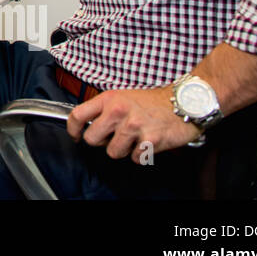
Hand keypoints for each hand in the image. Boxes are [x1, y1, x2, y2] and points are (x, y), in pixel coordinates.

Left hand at [67, 87, 201, 160]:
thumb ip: (104, 109)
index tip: (76, 136)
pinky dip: (140, 154)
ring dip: (123, 149)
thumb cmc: (153, 102)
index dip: (73, 129)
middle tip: (112, 137)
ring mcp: (134, 126)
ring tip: (134, 138)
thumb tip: (88, 124)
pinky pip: (134, 158)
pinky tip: (146, 142)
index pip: (77, 115)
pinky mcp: (150, 140)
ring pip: (113, 152)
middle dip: (101, 142)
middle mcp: (119, 112)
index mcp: (109, 99)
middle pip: (92, 139)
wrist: (183, 102)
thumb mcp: (123, 97)